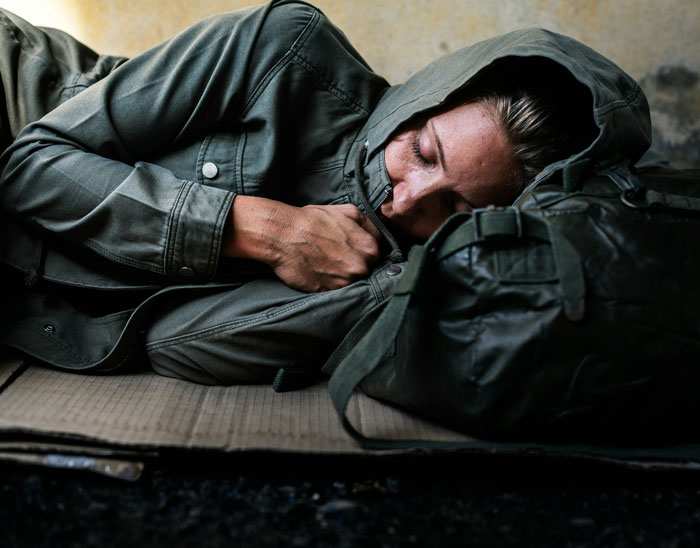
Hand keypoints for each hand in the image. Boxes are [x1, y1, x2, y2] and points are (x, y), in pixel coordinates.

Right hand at [222, 196, 380, 291]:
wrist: (283, 234)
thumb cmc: (313, 220)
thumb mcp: (349, 211)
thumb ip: (371, 225)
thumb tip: (380, 236)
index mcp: (369, 248)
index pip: (378, 255)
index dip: (365, 251)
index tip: (353, 248)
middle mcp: (361, 268)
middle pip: (366, 270)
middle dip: (355, 263)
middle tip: (338, 254)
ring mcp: (344, 282)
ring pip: (351, 282)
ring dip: (342, 275)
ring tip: (326, 262)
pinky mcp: (328, 292)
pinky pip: (335, 290)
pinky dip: (329, 283)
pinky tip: (320, 271)